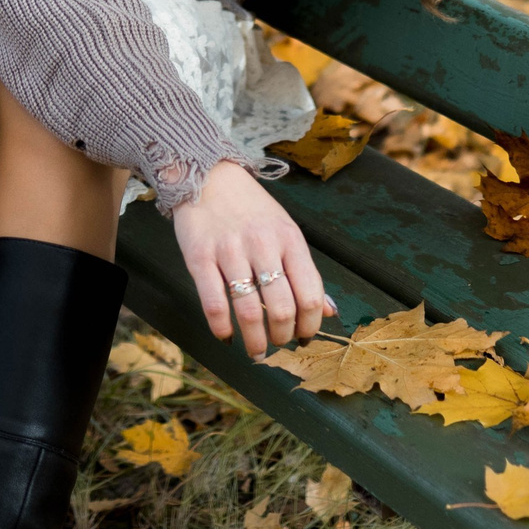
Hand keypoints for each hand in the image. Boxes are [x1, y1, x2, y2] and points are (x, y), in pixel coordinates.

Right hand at [171, 160, 336, 359]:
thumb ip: (305, 272)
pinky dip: (221, 328)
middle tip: (278, 345)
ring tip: (256, 352)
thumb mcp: (286, 232)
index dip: (310, 325)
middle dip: (282, 337)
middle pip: (281, 307)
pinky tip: (226, 337)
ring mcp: (230, 251)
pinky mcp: (199, 257)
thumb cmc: (251, 208)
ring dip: (254, 341)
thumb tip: (329, 312)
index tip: (304, 337)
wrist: (207, 176)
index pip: (310, 295)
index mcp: (290, 240)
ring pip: (248, 310)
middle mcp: (262, 245)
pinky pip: (214, 303)